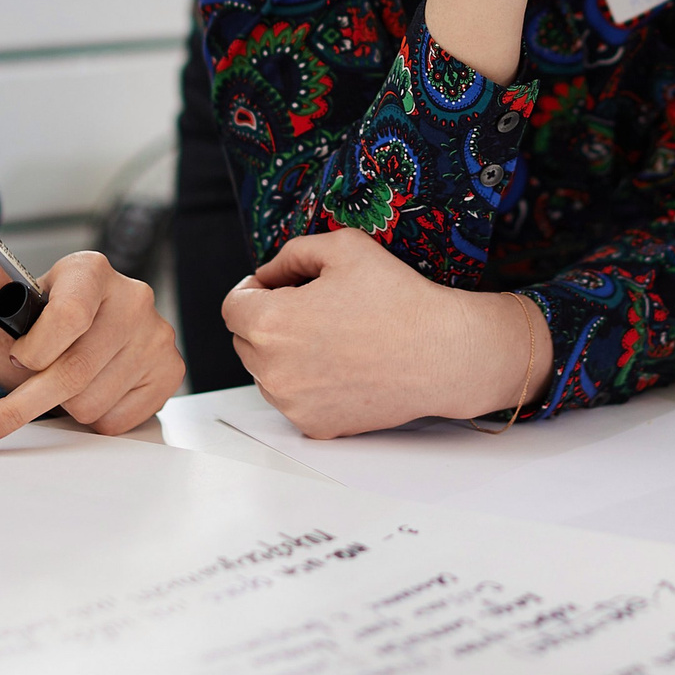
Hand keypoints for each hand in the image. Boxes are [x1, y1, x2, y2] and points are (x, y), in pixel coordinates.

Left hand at [0, 251, 184, 448]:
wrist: (65, 352)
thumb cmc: (35, 333)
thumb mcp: (3, 316)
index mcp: (90, 271)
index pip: (69, 317)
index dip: (36, 351)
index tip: (17, 359)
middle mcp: (132, 296)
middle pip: (76, 370)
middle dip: (35, 395)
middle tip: (13, 404)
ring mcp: (156, 334)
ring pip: (93, 403)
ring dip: (67, 406)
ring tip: (66, 386)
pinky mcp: (169, 370)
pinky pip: (118, 420)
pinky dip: (94, 419)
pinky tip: (93, 392)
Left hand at [221, 228, 551, 436]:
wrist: (442, 353)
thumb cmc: (398, 298)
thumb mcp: (343, 247)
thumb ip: (291, 254)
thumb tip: (266, 274)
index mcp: (270, 323)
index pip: (232, 305)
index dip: (254, 290)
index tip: (278, 287)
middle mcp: (272, 370)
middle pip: (246, 340)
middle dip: (269, 321)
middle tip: (315, 309)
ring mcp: (292, 404)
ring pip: (267, 373)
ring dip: (285, 354)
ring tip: (334, 338)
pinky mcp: (315, 427)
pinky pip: (294, 400)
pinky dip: (309, 385)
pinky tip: (344, 366)